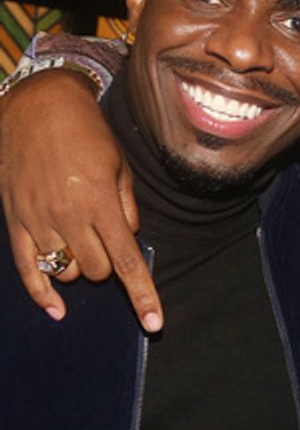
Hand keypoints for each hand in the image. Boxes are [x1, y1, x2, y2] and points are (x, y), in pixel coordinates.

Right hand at [0, 70, 161, 330]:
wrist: (36, 106)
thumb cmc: (88, 133)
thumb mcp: (122, 166)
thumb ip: (128, 209)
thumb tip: (129, 241)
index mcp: (100, 203)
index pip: (127, 263)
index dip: (143, 296)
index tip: (154, 324)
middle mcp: (68, 216)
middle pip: (98, 271)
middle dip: (110, 265)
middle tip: (109, 239)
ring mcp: (38, 219)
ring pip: (67, 272)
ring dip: (82, 267)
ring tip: (83, 241)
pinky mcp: (15, 220)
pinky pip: (28, 268)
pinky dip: (42, 292)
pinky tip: (56, 309)